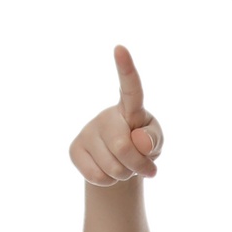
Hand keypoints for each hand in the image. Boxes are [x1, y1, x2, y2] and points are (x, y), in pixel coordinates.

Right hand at [70, 44, 163, 183]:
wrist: (119, 164)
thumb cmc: (142, 146)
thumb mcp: (155, 143)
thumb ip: (153, 139)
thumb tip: (140, 141)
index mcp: (130, 108)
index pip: (131, 88)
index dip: (126, 70)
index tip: (120, 48)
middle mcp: (106, 116)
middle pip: (123, 147)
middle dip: (137, 165)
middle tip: (142, 166)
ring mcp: (88, 132)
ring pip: (112, 168)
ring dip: (124, 175)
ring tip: (123, 165)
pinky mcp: (75, 149)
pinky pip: (97, 177)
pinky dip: (109, 182)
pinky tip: (106, 171)